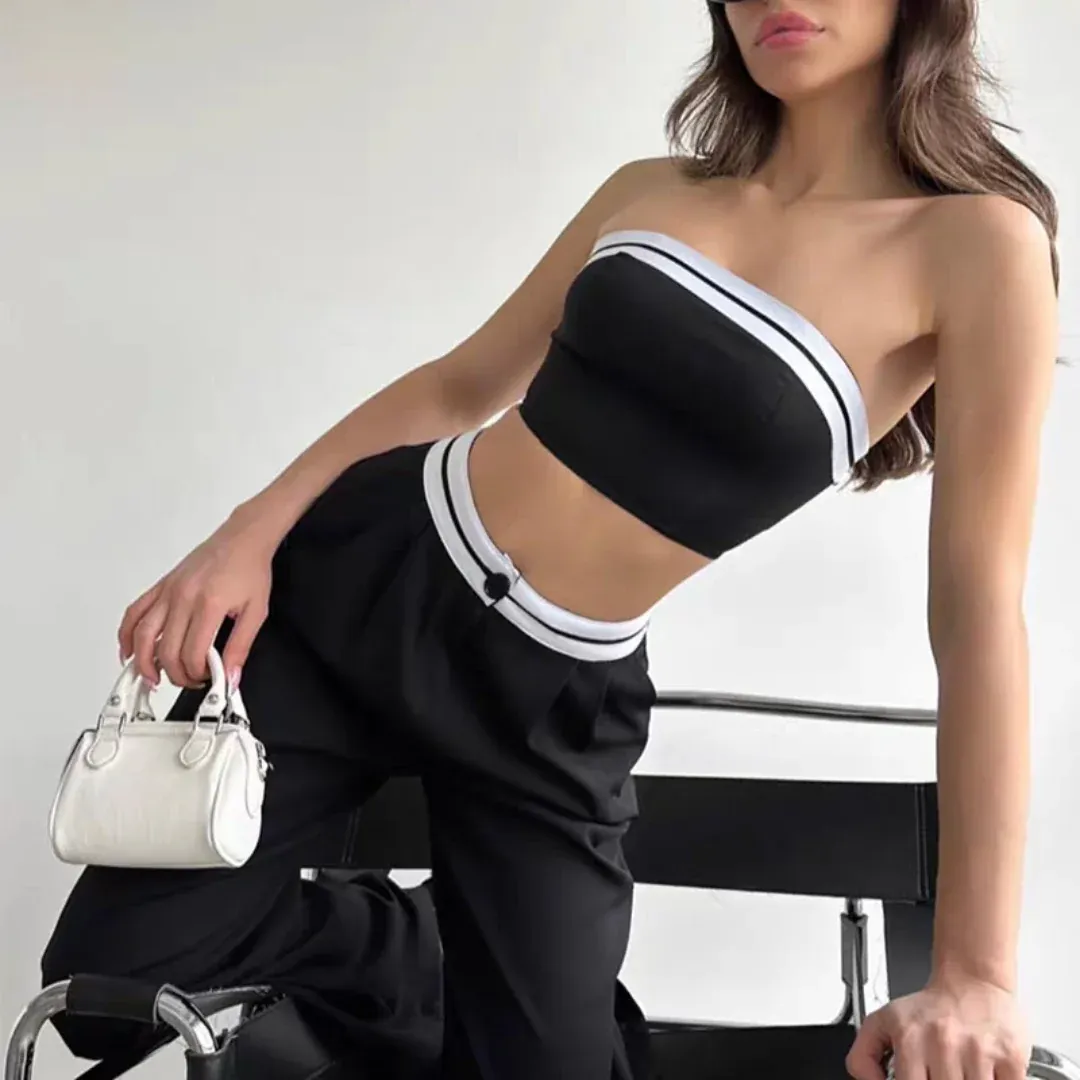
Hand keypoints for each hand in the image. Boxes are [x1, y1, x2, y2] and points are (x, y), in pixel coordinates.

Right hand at [118, 502, 279, 689]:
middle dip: (176, 674)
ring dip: (144, 662)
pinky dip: (126, 635)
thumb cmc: (250, 570)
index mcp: (208, 605)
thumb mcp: (257, 612)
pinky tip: (129, 651)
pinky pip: (134, 612)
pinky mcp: (162, 586)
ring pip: (142, 635)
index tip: (208, 678)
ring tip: (152, 678)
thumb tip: (231, 677)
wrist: (243, 539)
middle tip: (190, 680)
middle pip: (165, 650)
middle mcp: (183, 598)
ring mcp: (168, 591)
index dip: (197, 674)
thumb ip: (241, 647)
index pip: (192, 654)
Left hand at [846, 972, 1030, 1079]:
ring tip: (961, 1071)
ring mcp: (978, 1052)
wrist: (972, 981)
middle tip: (940, 1072)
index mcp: (910, 1039)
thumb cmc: (930, 1009)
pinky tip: (985, 1073)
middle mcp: (943, 1044)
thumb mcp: (882, 1022)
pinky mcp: (1010, 1057)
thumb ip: (863, 1057)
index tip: (921, 1077)